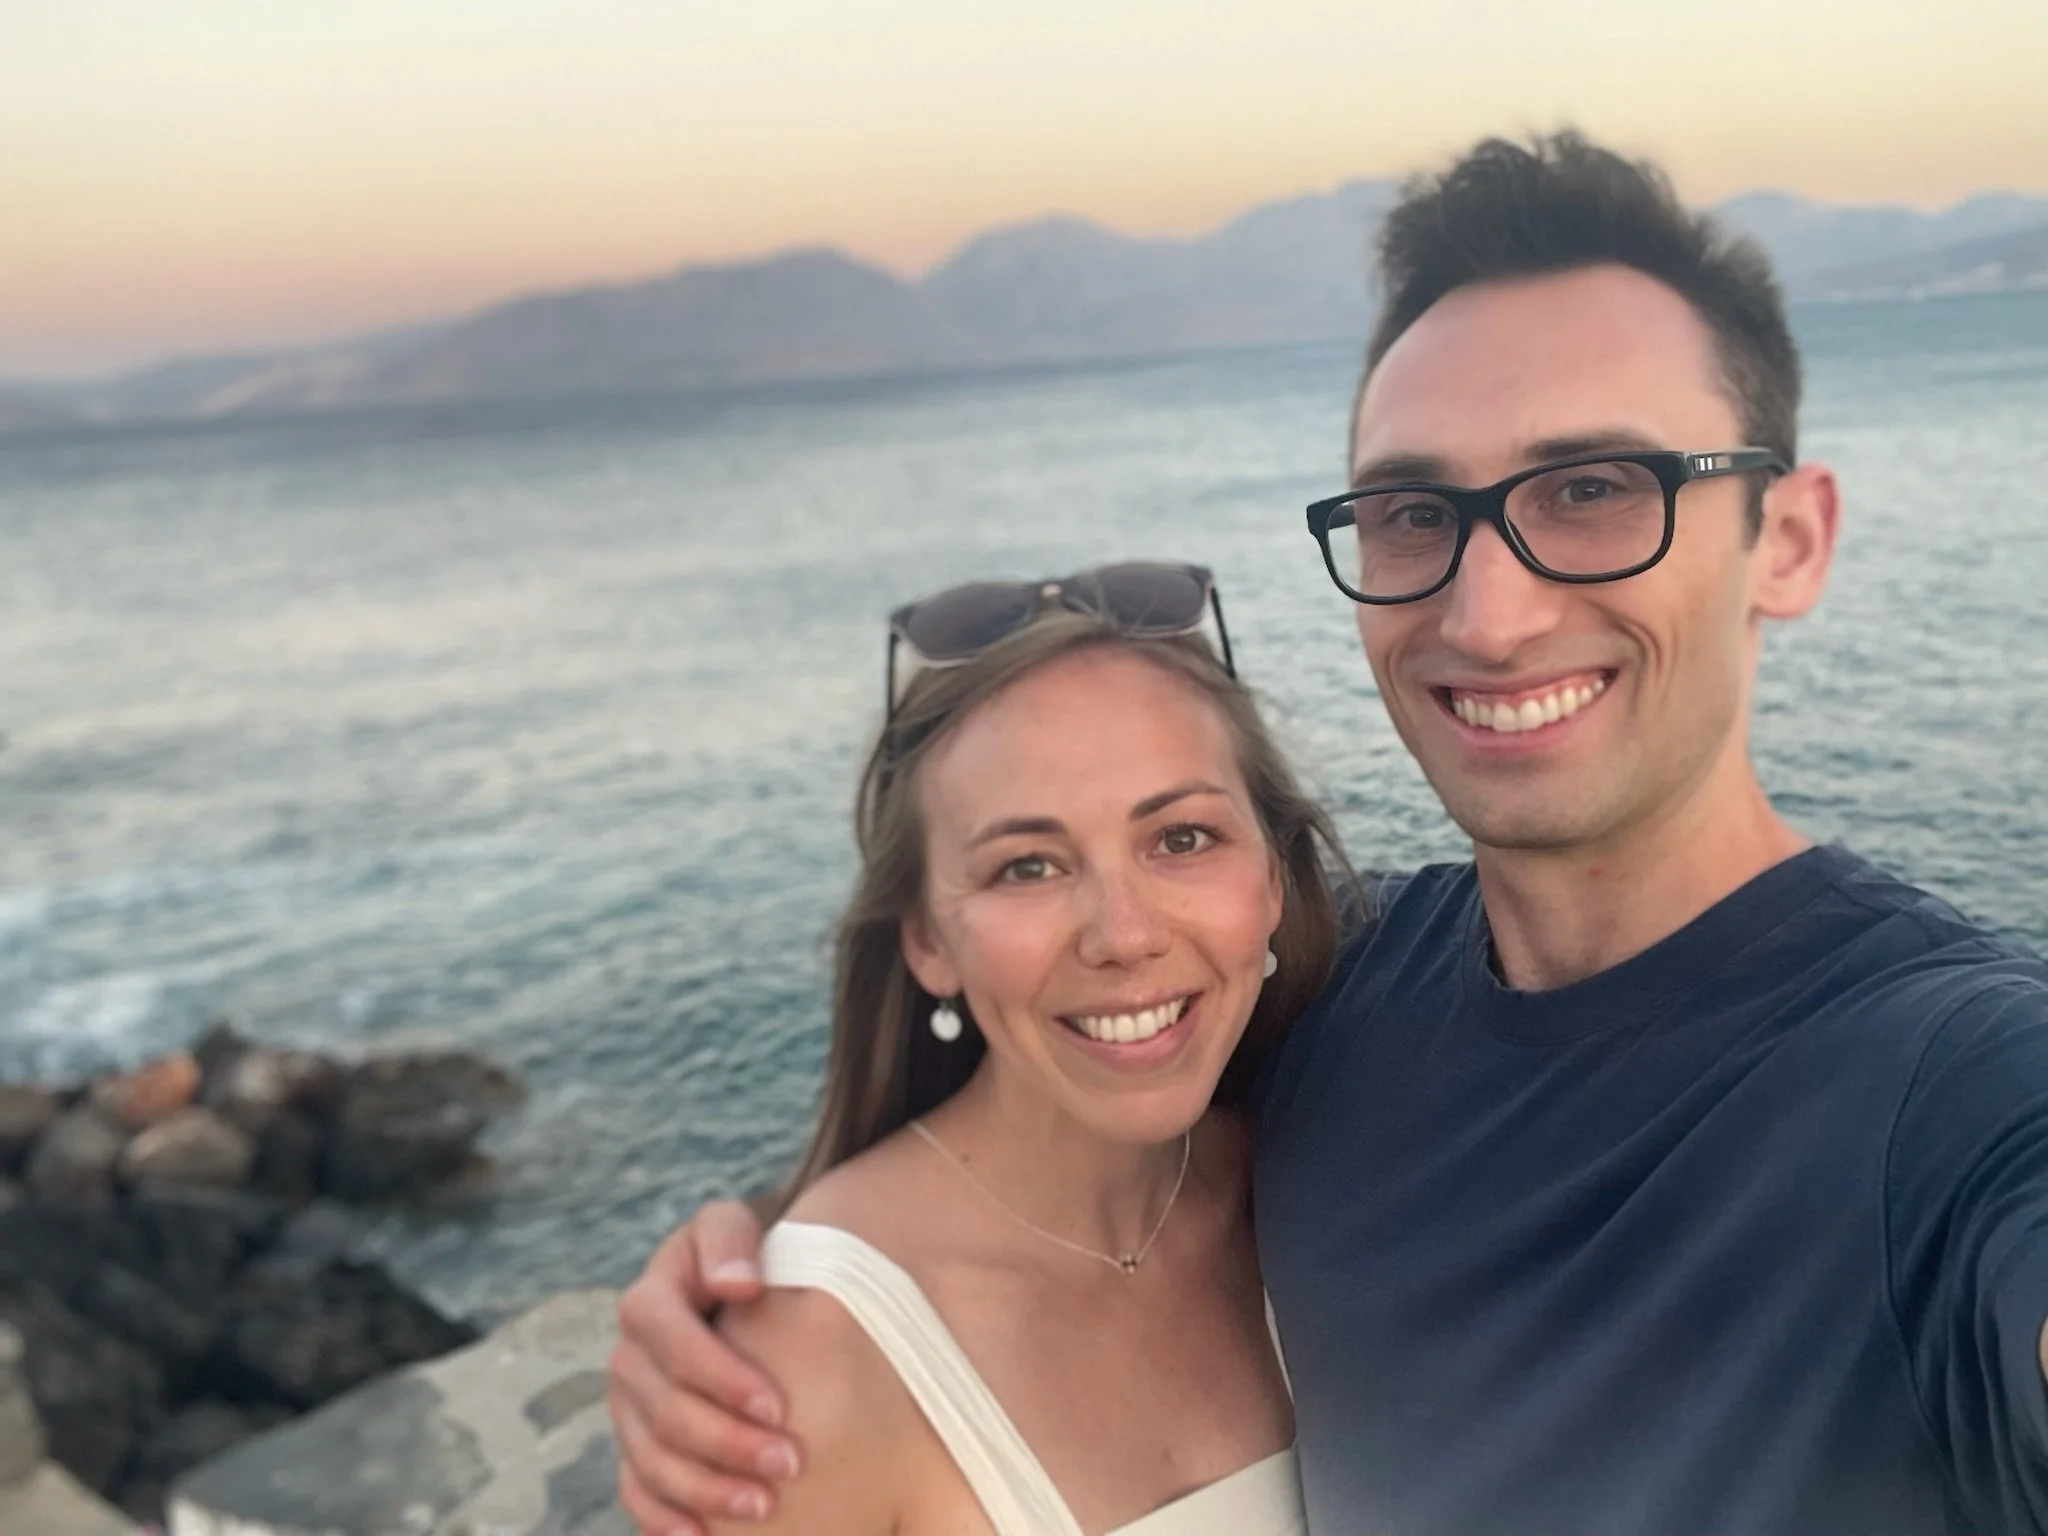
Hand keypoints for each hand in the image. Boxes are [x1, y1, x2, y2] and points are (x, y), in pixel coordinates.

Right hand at [610, 1201, 801, 1532]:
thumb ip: (730, 1240)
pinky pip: (636, 1490)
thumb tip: (737, 1284)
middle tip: (789, 1464)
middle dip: (728, 1442)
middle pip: (665, 1410)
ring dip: (706, 1488)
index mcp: (650, 1300)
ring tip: (766, 1506)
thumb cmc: (741, 1258)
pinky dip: (663, 1518)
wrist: (733, 1290)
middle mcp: (629, 1357)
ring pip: (651, 1459)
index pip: (671, 1341)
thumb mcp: (734, 1227)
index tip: (779, 1404)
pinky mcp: (635, 1445)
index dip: (720, 1376)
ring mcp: (627, 1408)